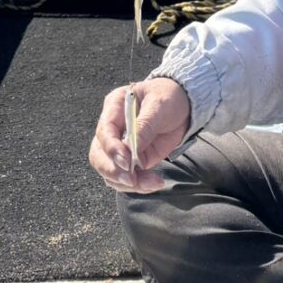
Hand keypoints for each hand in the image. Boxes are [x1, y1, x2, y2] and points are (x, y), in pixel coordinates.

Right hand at [89, 76, 191, 193]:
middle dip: (113, 171)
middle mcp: (112, 129)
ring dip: (128, 183)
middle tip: (132, 180)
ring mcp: (120, 147)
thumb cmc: (169, 97)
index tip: (127, 163)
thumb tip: (131, 149)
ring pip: (110, 172)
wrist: (184, 106)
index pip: (104, 132)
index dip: (112, 149)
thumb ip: (145, 125)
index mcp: (114, 107)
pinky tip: (154, 184)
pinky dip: (138, 185)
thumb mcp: (160, 104)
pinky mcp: (132, 161)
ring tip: (152, 183)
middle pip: (98, 156)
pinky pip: (127, 178)